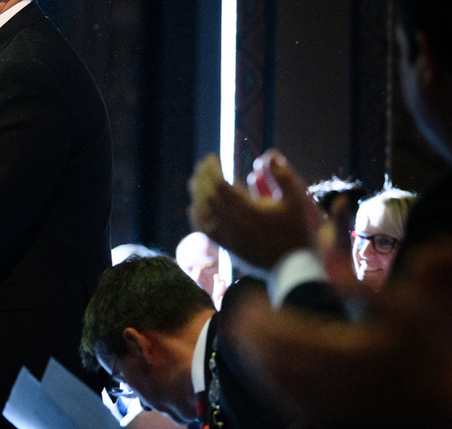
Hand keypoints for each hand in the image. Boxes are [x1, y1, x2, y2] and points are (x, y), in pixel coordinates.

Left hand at [187, 150, 321, 271]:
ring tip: (198, 179)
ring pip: (201, 210)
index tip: (212, 158)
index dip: (212, 168)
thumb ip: (282, 177)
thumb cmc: (295, 232)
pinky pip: (203, 229)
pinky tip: (196, 205)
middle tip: (204, 164)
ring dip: (197, 192)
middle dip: (202, 176)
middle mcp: (232, 222)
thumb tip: (269, 155)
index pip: (218, 183)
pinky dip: (196, 214)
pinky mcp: (224, 246)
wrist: (293, 268)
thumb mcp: (295, 201)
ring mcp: (226, 235)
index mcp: (247, 209)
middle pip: (206, 194)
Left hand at [225, 240, 451, 426]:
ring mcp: (328, 402)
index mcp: (349, 352)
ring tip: (244, 332)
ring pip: (273, 380)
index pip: (288, 332)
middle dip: (249, 333)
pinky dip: (265, 378)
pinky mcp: (326, 416)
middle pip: (273, 357)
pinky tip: (260, 362)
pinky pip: (284, 400)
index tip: (251, 296)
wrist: (433, 399)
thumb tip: (330, 259)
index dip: (260, 315)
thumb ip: (360, 288)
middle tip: (240, 312)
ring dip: (252, 354)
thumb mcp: (399, 313)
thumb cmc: (416, 351)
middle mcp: (334, 380)